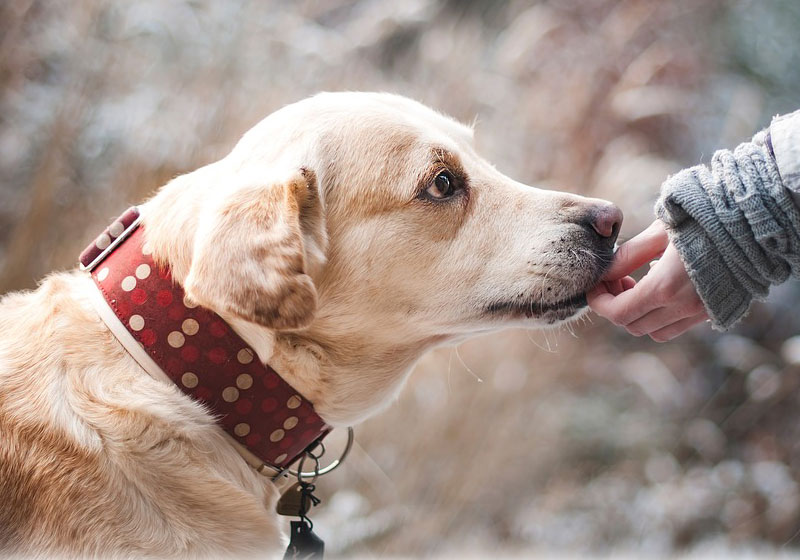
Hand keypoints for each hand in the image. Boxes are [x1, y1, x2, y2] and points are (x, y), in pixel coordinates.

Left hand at [587, 220, 707, 341]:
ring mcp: (700, 312)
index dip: (599, 302)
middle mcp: (683, 307)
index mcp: (665, 287)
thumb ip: (629, 255)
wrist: (752, 223)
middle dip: (615, 306)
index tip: (594, 286)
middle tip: (616, 280)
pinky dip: (660, 316)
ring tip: (636, 284)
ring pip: (654, 331)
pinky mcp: (713, 311)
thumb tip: (604, 272)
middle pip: (632, 325)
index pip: (618, 313)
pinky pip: (676, 327)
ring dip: (638, 314)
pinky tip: (661, 287)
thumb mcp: (660, 232)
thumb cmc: (703, 219)